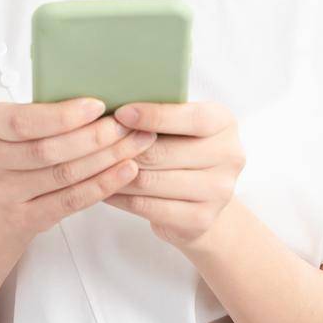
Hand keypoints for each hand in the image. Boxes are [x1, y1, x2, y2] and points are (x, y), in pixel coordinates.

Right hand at [0, 98, 155, 241]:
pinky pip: (70, 201)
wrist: (0, 197)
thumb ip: (50, 109)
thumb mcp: (23, 120)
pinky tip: (126, 171)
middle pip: (48, 150)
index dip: (63, 116)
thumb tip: (107, 92)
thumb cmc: (22, 145)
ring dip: (106, 159)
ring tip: (137, 143)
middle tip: (129, 125)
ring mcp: (4, 193)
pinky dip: (102, 185)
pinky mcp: (25, 217)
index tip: (99, 106)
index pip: (24, 121)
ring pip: (63, 175)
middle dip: (95, 137)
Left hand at [103, 101, 244, 250]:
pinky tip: (105, 189)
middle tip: (96, 142)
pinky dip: (122, 198)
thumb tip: (116, 102)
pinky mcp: (201, 219)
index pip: (190, 118)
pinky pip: (149, 207)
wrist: (205, 197)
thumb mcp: (182, 124)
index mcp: (224, 123)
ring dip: (117, 174)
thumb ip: (161, 112)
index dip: (154, 115)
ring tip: (93, 165)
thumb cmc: (184, 148)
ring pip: (151, 181)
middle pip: (164, 152)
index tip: (121, 112)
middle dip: (125, 148)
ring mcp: (219, 191)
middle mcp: (229, 156)